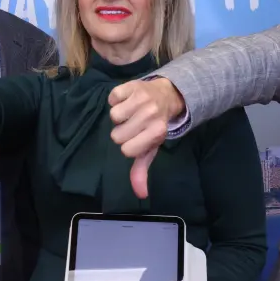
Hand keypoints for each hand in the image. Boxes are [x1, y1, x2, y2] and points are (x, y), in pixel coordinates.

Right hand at [108, 77, 184, 197]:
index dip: (128, 146)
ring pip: (113, 116)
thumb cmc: (155, 125)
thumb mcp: (151, 148)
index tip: (136, 139)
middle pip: (117, 135)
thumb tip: (141, 194)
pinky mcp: (132, 85)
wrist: (167, 95)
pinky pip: (112, 98)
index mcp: (157, 132)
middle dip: (122, 131)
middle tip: (133, 125)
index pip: (127, 150)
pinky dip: (116, 99)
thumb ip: (142, 170)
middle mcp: (151, 115)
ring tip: (130, 113)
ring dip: (119, 115)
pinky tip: (126, 100)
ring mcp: (142, 98)